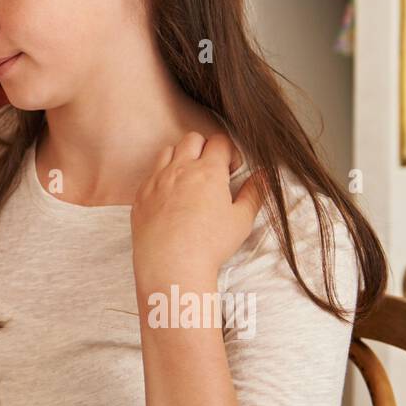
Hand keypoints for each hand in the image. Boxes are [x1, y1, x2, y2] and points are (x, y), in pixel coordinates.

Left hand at [130, 132, 265, 290]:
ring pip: (169, 150)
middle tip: (211, 172)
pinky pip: (151, 173)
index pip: (219, 141)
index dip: (229, 152)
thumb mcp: (241, 220)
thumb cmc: (210, 245)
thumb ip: (254, 193)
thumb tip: (264, 175)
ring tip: (189, 181)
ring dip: (181, 157)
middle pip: (192, 139)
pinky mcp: (141, 194)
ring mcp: (157, 180)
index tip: (231, 171)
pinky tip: (171, 197)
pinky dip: (162, 176)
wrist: (172, 266)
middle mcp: (180, 169)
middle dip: (205, 148)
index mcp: (208, 171)